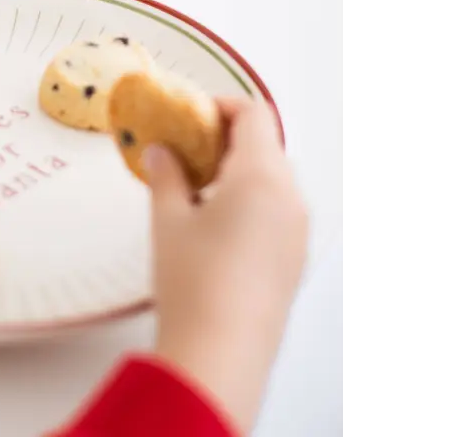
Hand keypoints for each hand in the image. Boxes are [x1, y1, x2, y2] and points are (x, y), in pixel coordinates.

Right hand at [145, 96, 308, 434]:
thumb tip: (160, 152)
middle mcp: (290, 198)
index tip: (189, 115)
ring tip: (197, 188)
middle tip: (187, 149)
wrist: (220, 354)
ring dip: (241, 170)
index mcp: (261, 177)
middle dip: (227, 139)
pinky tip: (217, 223)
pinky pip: (280, 209)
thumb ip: (165, 175)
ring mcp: (298, 231)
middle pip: (267, 144)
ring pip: (275, 178)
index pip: (253, 114)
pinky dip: (253, 200)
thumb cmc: (193, 283)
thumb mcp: (168, 220)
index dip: (220, 106)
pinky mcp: (295, 258)